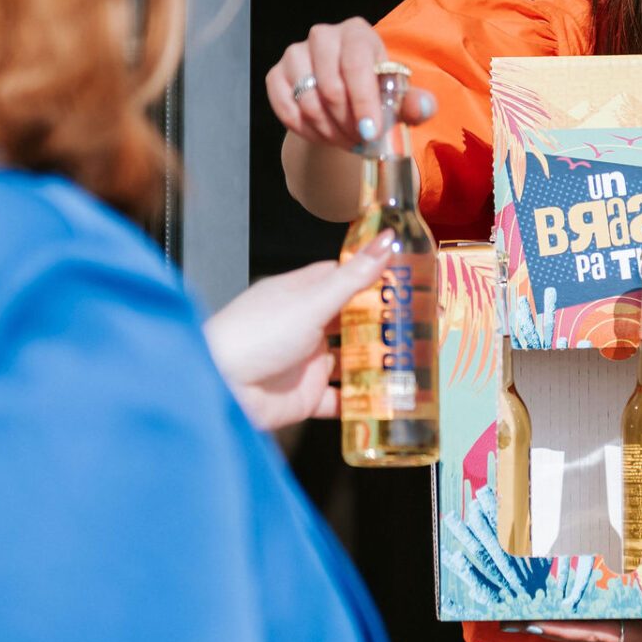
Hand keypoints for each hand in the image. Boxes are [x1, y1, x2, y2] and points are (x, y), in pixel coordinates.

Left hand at [203, 233, 395, 429]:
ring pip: (349, 361)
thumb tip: (387, 239)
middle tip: (421, 322)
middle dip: (381, 323)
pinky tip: (386, 400)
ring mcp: (306, 362)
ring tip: (413, 360)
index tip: (406, 278)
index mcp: (300, 294)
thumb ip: (353, 277)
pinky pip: (340, 400)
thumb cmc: (255, 335)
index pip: (341, 277)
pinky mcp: (306, 397)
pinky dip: (360, 401)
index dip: (372, 276)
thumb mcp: (311, 302)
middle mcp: (305, 325)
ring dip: (375, 362)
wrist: (221, 389)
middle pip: (350, 320)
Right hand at [266, 18, 434, 151]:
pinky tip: (324, 135)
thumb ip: (415, 103)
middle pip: (330, 86)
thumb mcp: (400, 99)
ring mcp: (295, 53)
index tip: (370, 132)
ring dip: (328, 130)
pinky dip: (306, 130)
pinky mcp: (276, 74)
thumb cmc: (377, 93)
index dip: (363, 101)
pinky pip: (286, 109)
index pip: (356, 64)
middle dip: (347, 123)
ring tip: (346, 140)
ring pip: (306, 101)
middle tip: (361, 141)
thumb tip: (424, 107)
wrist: (345, 99)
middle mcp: (323, 36)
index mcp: (357, 33)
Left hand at [509, 613, 641, 641]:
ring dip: (562, 613)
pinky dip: (590, 604)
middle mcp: (633, 633)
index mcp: (639, 637)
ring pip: (592, 620)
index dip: (556, 626)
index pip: (588, 632)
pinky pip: (612, 612)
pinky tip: (578, 594)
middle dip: (545, 620)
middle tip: (507, 610)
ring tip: (529, 601)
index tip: (524, 620)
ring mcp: (640, 628)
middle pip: (580, 628)